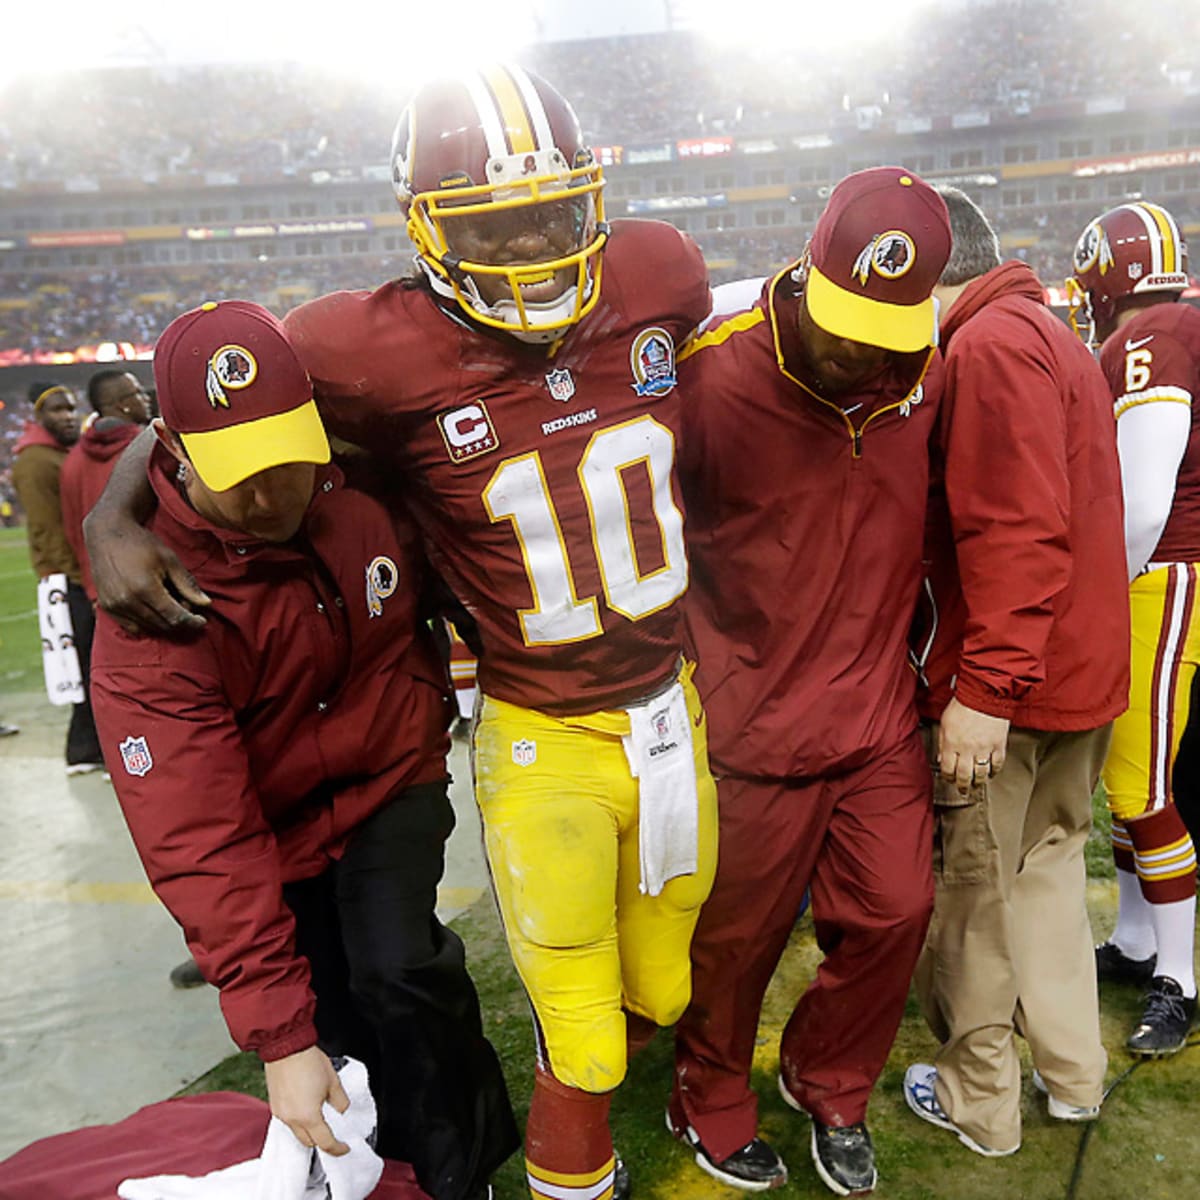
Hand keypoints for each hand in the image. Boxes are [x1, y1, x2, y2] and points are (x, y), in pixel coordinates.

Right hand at [84, 514, 210, 634]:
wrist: (106, 534)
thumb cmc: (141, 543)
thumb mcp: (169, 560)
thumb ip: (187, 584)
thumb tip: (206, 603)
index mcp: (145, 588)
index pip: (174, 617)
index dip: (191, 622)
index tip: (201, 621)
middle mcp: (127, 601)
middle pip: (162, 624)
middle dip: (179, 620)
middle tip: (186, 605)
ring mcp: (114, 605)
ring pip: (148, 627)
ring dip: (163, 622)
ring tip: (170, 603)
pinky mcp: (106, 607)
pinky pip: (131, 626)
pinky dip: (146, 623)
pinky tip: (154, 609)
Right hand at [264, 1046, 349, 1156]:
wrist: (286, 1047)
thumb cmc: (308, 1061)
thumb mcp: (333, 1081)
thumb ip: (340, 1101)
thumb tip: (342, 1111)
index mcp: (308, 1117)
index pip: (325, 1142)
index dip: (337, 1148)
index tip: (344, 1147)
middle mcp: (291, 1119)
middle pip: (308, 1142)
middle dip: (322, 1140)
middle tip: (334, 1132)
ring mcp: (280, 1113)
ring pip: (296, 1133)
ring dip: (308, 1131)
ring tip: (320, 1117)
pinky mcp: (274, 1105)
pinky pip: (288, 1121)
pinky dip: (298, 1121)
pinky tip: (305, 1108)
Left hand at [937, 697, 1009, 794]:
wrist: (984, 694)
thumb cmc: (962, 705)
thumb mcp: (945, 722)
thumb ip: (941, 742)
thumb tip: (939, 757)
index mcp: (951, 743)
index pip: (947, 769)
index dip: (947, 777)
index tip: (949, 779)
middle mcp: (967, 749)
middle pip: (964, 776)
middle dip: (962, 786)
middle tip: (962, 790)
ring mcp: (984, 749)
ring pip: (981, 774)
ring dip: (977, 783)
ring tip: (975, 785)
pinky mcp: (999, 746)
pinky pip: (997, 765)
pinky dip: (993, 772)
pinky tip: (991, 774)